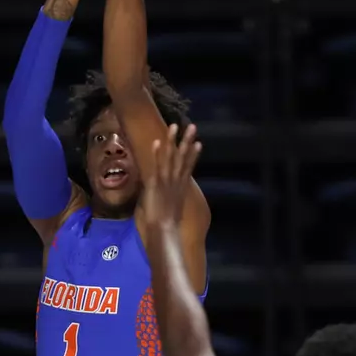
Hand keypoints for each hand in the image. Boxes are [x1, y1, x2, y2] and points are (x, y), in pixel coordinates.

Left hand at [138, 123, 201, 238]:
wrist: (164, 229)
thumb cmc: (167, 223)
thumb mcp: (172, 208)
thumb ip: (172, 199)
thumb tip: (170, 198)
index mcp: (182, 187)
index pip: (189, 166)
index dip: (193, 154)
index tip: (198, 142)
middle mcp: (177, 180)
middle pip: (183, 157)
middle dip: (187, 141)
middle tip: (192, 126)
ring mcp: (167, 180)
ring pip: (171, 157)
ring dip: (173, 141)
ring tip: (175, 126)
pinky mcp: (157, 183)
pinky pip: (157, 165)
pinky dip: (157, 154)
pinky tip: (158, 141)